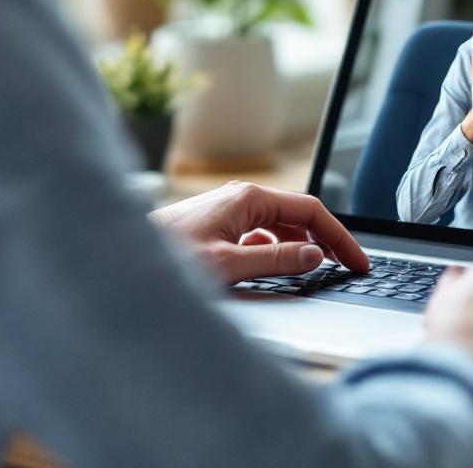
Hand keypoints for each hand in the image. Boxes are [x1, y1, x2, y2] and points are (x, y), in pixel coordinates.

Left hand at [150, 181, 369, 284]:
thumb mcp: (228, 265)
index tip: (358, 263)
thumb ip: (276, 260)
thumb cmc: (163, 258)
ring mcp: (227, 212)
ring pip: (278, 228)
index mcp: (248, 198)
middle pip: (297, 217)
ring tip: (316, 273)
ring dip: (298, 248)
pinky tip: (273, 271)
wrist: (114, 259)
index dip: (340, 238)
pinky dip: (273, 253)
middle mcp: (239, 199)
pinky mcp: (215, 228)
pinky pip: (256, 237)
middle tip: (346, 270)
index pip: (311, 211)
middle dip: (324, 242)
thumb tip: (315, 256)